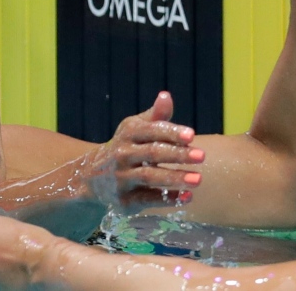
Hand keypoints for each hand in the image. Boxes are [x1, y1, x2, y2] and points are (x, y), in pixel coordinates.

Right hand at [82, 91, 203, 213]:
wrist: (93, 175)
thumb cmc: (127, 146)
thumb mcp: (136, 128)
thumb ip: (156, 115)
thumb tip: (166, 96)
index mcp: (128, 133)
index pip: (151, 130)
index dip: (171, 132)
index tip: (191, 135)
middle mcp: (122, 154)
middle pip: (152, 153)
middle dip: (178, 154)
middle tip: (202, 155)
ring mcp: (122, 178)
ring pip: (150, 177)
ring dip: (175, 178)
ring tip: (198, 179)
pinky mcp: (124, 199)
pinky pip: (148, 199)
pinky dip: (168, 199)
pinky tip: (188, 197)